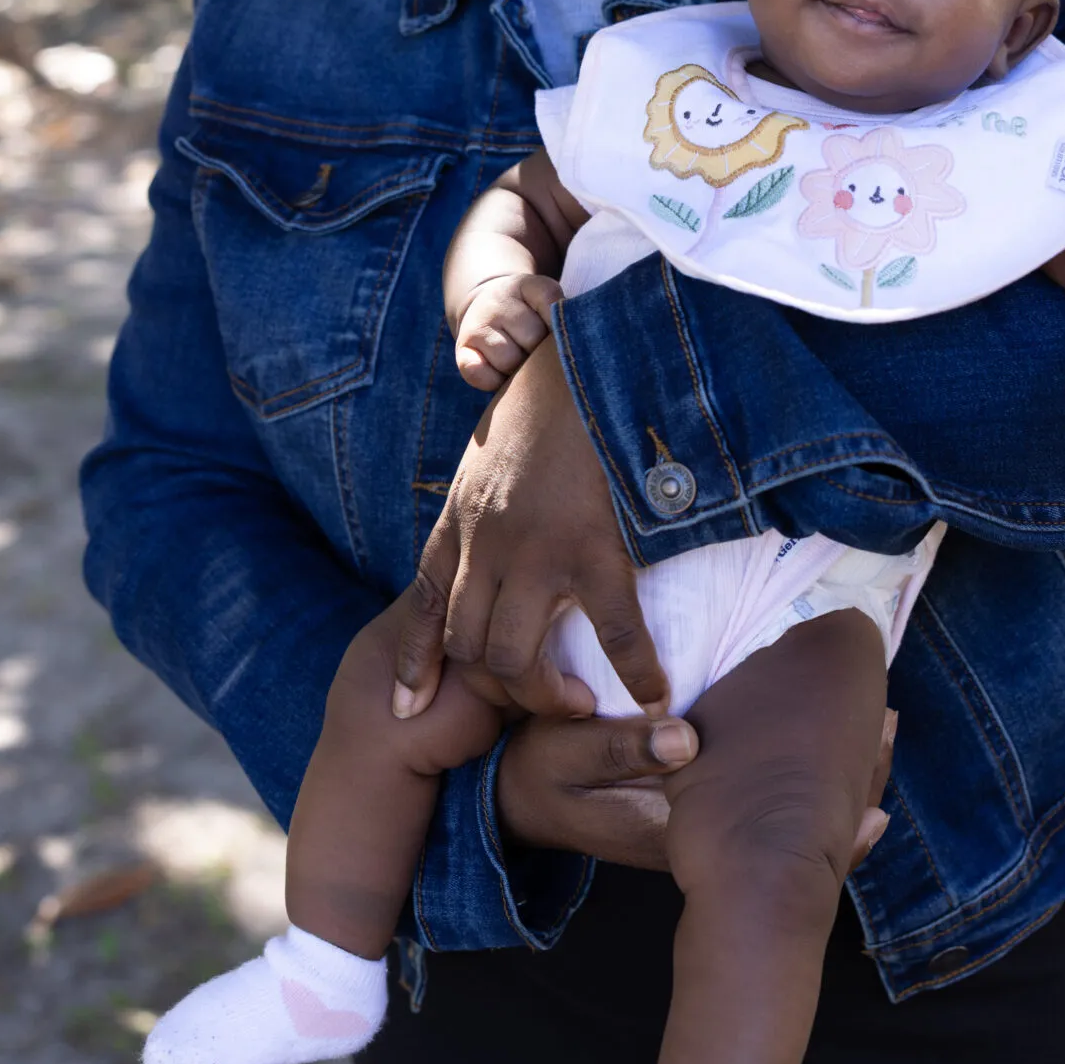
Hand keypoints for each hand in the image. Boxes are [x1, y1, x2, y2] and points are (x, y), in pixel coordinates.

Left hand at [403, 335, 671, 719]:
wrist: (591, 356)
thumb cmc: (552, 393)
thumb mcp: (494, 445)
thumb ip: (486, 492)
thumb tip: (498, 524)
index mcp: (462, 515)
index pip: (421, 600)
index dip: (415, 661)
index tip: (408, 707)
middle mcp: (485, 540)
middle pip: (467, 643)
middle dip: (493, 687)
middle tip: (536, 699)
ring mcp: (535, 548)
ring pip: (514, 655)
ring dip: (544, 694)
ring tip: (578, 704)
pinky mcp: (593, 546)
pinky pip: (613, 632)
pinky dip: (636, 672)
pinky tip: (655, 695)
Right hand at [452, 272, 563, 391]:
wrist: (487, 307)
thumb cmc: (531, 315)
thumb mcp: (548, 303)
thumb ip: (563, 317)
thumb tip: (568, 348)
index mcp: (526, 286)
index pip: (552, 302)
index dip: (561, 325)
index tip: (565, 333)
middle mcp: (498, 302)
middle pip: (533, 338)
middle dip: (542, 352)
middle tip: (540, 350)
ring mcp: (477, 325)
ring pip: (509, 360)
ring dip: (520, 370)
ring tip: (522, 360)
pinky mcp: (462, 350)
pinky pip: (479, 374)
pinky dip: (494, 381)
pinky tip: (502, 373)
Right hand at [496, 705, 898, 873]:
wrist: (526, 806)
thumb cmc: (546, 774)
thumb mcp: (567, 757)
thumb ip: (620, 746)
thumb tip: (684, 736)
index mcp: (681, 825)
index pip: (770, 815)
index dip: (824, 780)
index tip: (860, 726)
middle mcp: (707, 840)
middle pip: (798, 823)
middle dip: (847, 774)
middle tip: (886, 719)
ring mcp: (712, 834)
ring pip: (795, 816)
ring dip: (836, 775)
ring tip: (877, 724)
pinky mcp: (710, 820)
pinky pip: (779, 806)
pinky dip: (813, 777)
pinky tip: (837, 740)